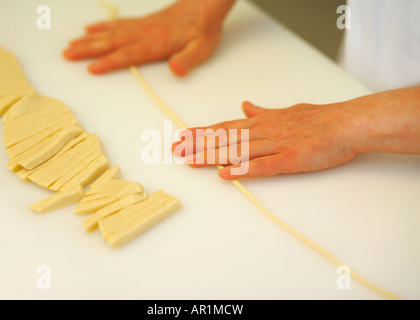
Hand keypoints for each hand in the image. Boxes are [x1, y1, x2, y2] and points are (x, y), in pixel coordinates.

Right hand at [63, 0, 234, 75]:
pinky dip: (102, 27)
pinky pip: (117, 24)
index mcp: (155, 43)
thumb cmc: (202, 30)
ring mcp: (140, 27)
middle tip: (67, 55)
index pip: (128, 54)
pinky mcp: (142, 22)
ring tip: (71, 44)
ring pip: (110, 33)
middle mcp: (143, 34)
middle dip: (87, 49)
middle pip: (111, 42)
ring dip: (89, 39)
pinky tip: (91, 29)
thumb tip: (175, 70)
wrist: (204, 6)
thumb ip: (187, 60)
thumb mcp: (201, 48)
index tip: (90, 67)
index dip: (109, 62)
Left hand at [172, 87, 419, 178]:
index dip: (203, 132)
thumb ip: (263, 111)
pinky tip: (225, 174)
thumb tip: (245, 105)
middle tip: (176, 149)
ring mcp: (276, 144)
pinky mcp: (290, 159)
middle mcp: (264, 131)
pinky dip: (243, 170)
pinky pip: (263, 166)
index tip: (183, 136)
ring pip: (238, 150)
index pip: (226, 126)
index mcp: (263, 121)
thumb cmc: (319, 118)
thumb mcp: (287, 110)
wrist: (346, 123)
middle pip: (226, 138)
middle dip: (198, 144)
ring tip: (190, 160)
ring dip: (212, 156)